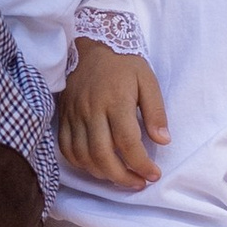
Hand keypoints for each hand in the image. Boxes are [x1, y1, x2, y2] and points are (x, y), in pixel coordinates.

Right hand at [58, 41, 167, 188]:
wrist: (89, 44)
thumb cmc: (122, 62)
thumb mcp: (147, 79)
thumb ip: (155, 111)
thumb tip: (162, 141)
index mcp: (115, 101)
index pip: (127, 142)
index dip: (141, 164)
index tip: (153, 174)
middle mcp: (91, 110)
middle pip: (102, 155)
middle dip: (121, 177)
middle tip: (138, 183)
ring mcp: (74, 114)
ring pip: (82, 156)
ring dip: (102, 174)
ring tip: (120, 178)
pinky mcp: (63, 116)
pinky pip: (66, 148)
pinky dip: (80, 163)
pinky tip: (96, 166)